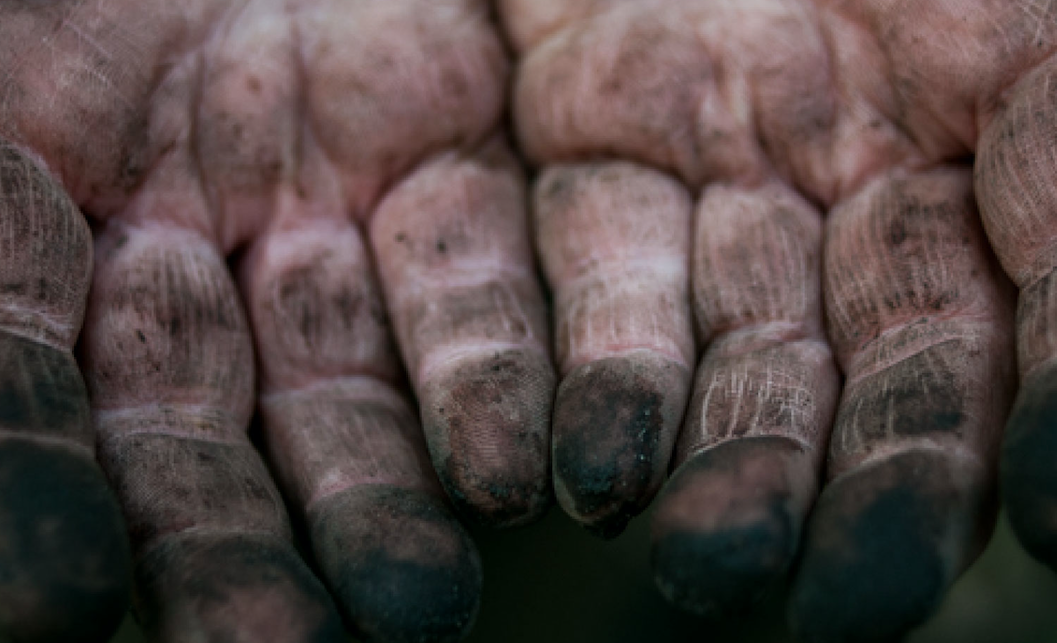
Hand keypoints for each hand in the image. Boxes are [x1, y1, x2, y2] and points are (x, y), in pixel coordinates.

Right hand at [0, 2, 554, 640]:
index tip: (58, 606)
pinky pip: (468, 275)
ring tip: (419, 608)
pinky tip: (513, 472)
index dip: (30, 495)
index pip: (20, 399)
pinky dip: (488, 375)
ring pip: (344, 388)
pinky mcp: (434, 139)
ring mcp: (302, 202)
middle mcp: (163, 251)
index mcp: (19, 233)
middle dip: (233, 549)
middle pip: (194, 439)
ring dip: (380, 500)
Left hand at [499, 0, 1054, 639]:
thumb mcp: (1049, 35)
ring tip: (696, 569)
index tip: (1040, 530)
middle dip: (855, 489)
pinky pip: (592, 267)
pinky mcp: (599, 121)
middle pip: (869, 371)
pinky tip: (587, 471)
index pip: (1026, 326)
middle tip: (826, 607)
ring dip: (716, 461)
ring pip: (728, 346)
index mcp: (1013, 141)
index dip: (1032, 423)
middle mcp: (873, 176)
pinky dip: (591, 373)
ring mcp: (732, 153)